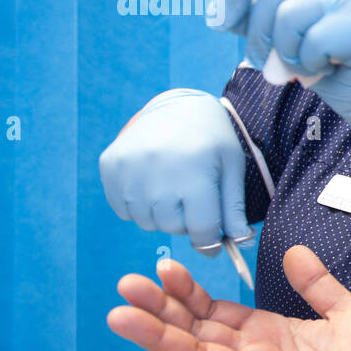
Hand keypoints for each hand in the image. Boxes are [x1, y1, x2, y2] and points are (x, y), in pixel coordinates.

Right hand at [99, 89, 252, 251]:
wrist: (177, 105)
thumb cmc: (211, 140)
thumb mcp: (231, 169)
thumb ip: (234, 210)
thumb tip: (240, 245)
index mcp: (194, 173)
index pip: (200, 229)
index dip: (209, 241)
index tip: (213, 241)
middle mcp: (158, 173)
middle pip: (172, 228)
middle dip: (186, 222)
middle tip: (192, 200)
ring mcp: (130, 170)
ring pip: (146, 222)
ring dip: (162, 215)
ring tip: (173, 189)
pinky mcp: (110, 166)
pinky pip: (124, 209)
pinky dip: (139, 206)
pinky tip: (152, 183)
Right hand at [107, 245, 350, 350]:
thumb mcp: (347, 313)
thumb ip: (317, 285)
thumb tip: (295, 252)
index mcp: (266, 333)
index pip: (212, 311)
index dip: (187, 291)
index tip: (162, 268)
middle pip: (193, 332)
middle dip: (158, 310)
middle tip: (124, 288)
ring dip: (156, 340)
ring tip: (121, 318)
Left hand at [209, 0, 350, 143]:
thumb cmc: (325, 64)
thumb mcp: (282, 38)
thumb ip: (255, 21)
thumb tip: (216, 14)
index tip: (218, 21)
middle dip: (259, 36)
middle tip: (269, 65)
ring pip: (289, 17)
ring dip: (287, 54)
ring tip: (304, 66)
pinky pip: (313, 42)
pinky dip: (309, 65)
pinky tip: (325, 69)